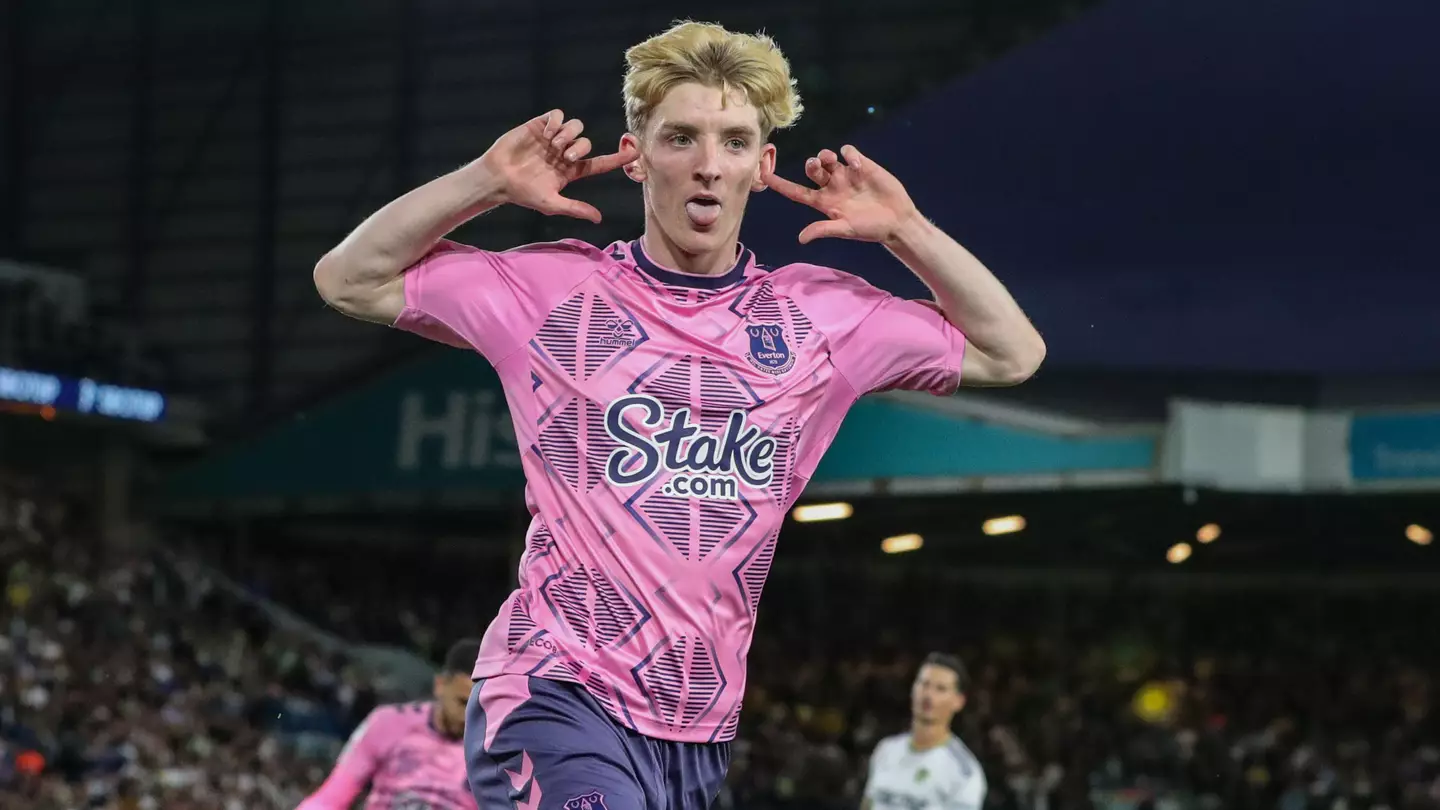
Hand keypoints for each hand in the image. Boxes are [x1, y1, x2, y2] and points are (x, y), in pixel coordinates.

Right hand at [480, 110, 638, 223]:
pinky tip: (545, 135)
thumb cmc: (523, 193)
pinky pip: (558, 115)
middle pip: (586, 142)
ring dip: (568, 134)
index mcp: (571, 171)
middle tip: (565, 156)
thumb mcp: (551, 203)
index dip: (616, 158)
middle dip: (579, 147)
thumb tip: (598, 218)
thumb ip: (575, 208)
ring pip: (575, 126)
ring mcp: (553, 138)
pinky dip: (555, 123)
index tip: (634, 152)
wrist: (498, 177)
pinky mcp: (540, 125)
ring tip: (553, 145)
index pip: (598, 164)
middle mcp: (565, 153)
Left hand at [763, 145, 920, 244]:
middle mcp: (832, 186)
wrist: (897, 221)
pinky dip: (849, 155)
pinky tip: (858, 166)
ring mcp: (846, 175)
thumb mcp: (845, 229)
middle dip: (811, 164)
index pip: (796, 191)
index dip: (779, 183)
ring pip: (826, 157)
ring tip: (831, 160)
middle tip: (815, 165)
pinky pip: (848, 152)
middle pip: (811, 169)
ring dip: (825, 155)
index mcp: (823, 202)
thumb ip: (824, 229)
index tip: (763, 173)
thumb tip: (801, 239)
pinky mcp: (862, 165)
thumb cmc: (870, 229)